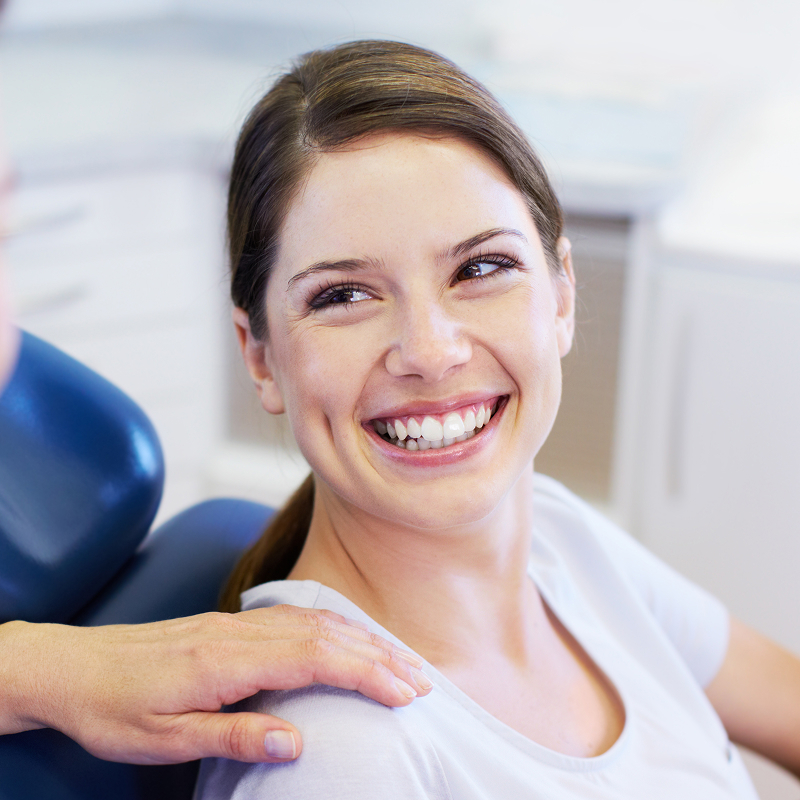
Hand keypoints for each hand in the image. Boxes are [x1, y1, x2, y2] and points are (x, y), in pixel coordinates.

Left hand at [0, 606, 431, 763]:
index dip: (365, 673)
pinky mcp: (231, 623)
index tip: (404, 693)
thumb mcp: (164, 738)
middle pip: (325, 633)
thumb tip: (297, 739)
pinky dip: (334, 626)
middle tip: (422, 680)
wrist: (73, 666)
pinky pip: (295, 617)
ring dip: (362, 638)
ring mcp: (236, 622)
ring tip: (400, 659)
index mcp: (225, 660)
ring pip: (314, 620)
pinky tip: (348, 637)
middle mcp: (238, 632)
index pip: (314, 658)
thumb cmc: (114, 708)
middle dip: (379, 655)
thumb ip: (233, 733)